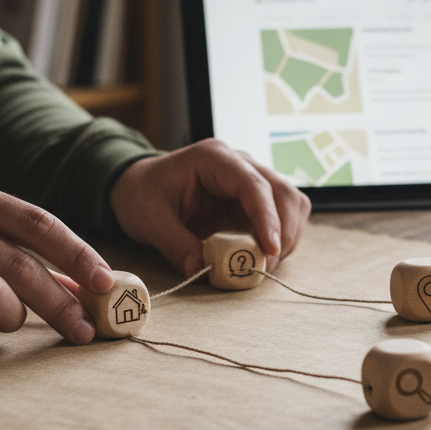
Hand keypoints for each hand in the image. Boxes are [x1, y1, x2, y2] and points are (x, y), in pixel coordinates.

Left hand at [110, 139, 310, 275]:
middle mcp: (240, 165)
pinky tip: (261, 257)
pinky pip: (282, 219)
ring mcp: (251, 182)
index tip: (271, 251)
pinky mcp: (253, 203)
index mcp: (214, 159)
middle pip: (283, 193)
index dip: (268, 219)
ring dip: (287, 237)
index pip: (255, 185)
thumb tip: (203, 271)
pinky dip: (280, 240)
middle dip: (284, 232)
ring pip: (291, 205)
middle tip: (265, 267)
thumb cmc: (142, 194)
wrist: (139, 186)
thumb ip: (176, 244)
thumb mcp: (149, 219)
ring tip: (263, 264)